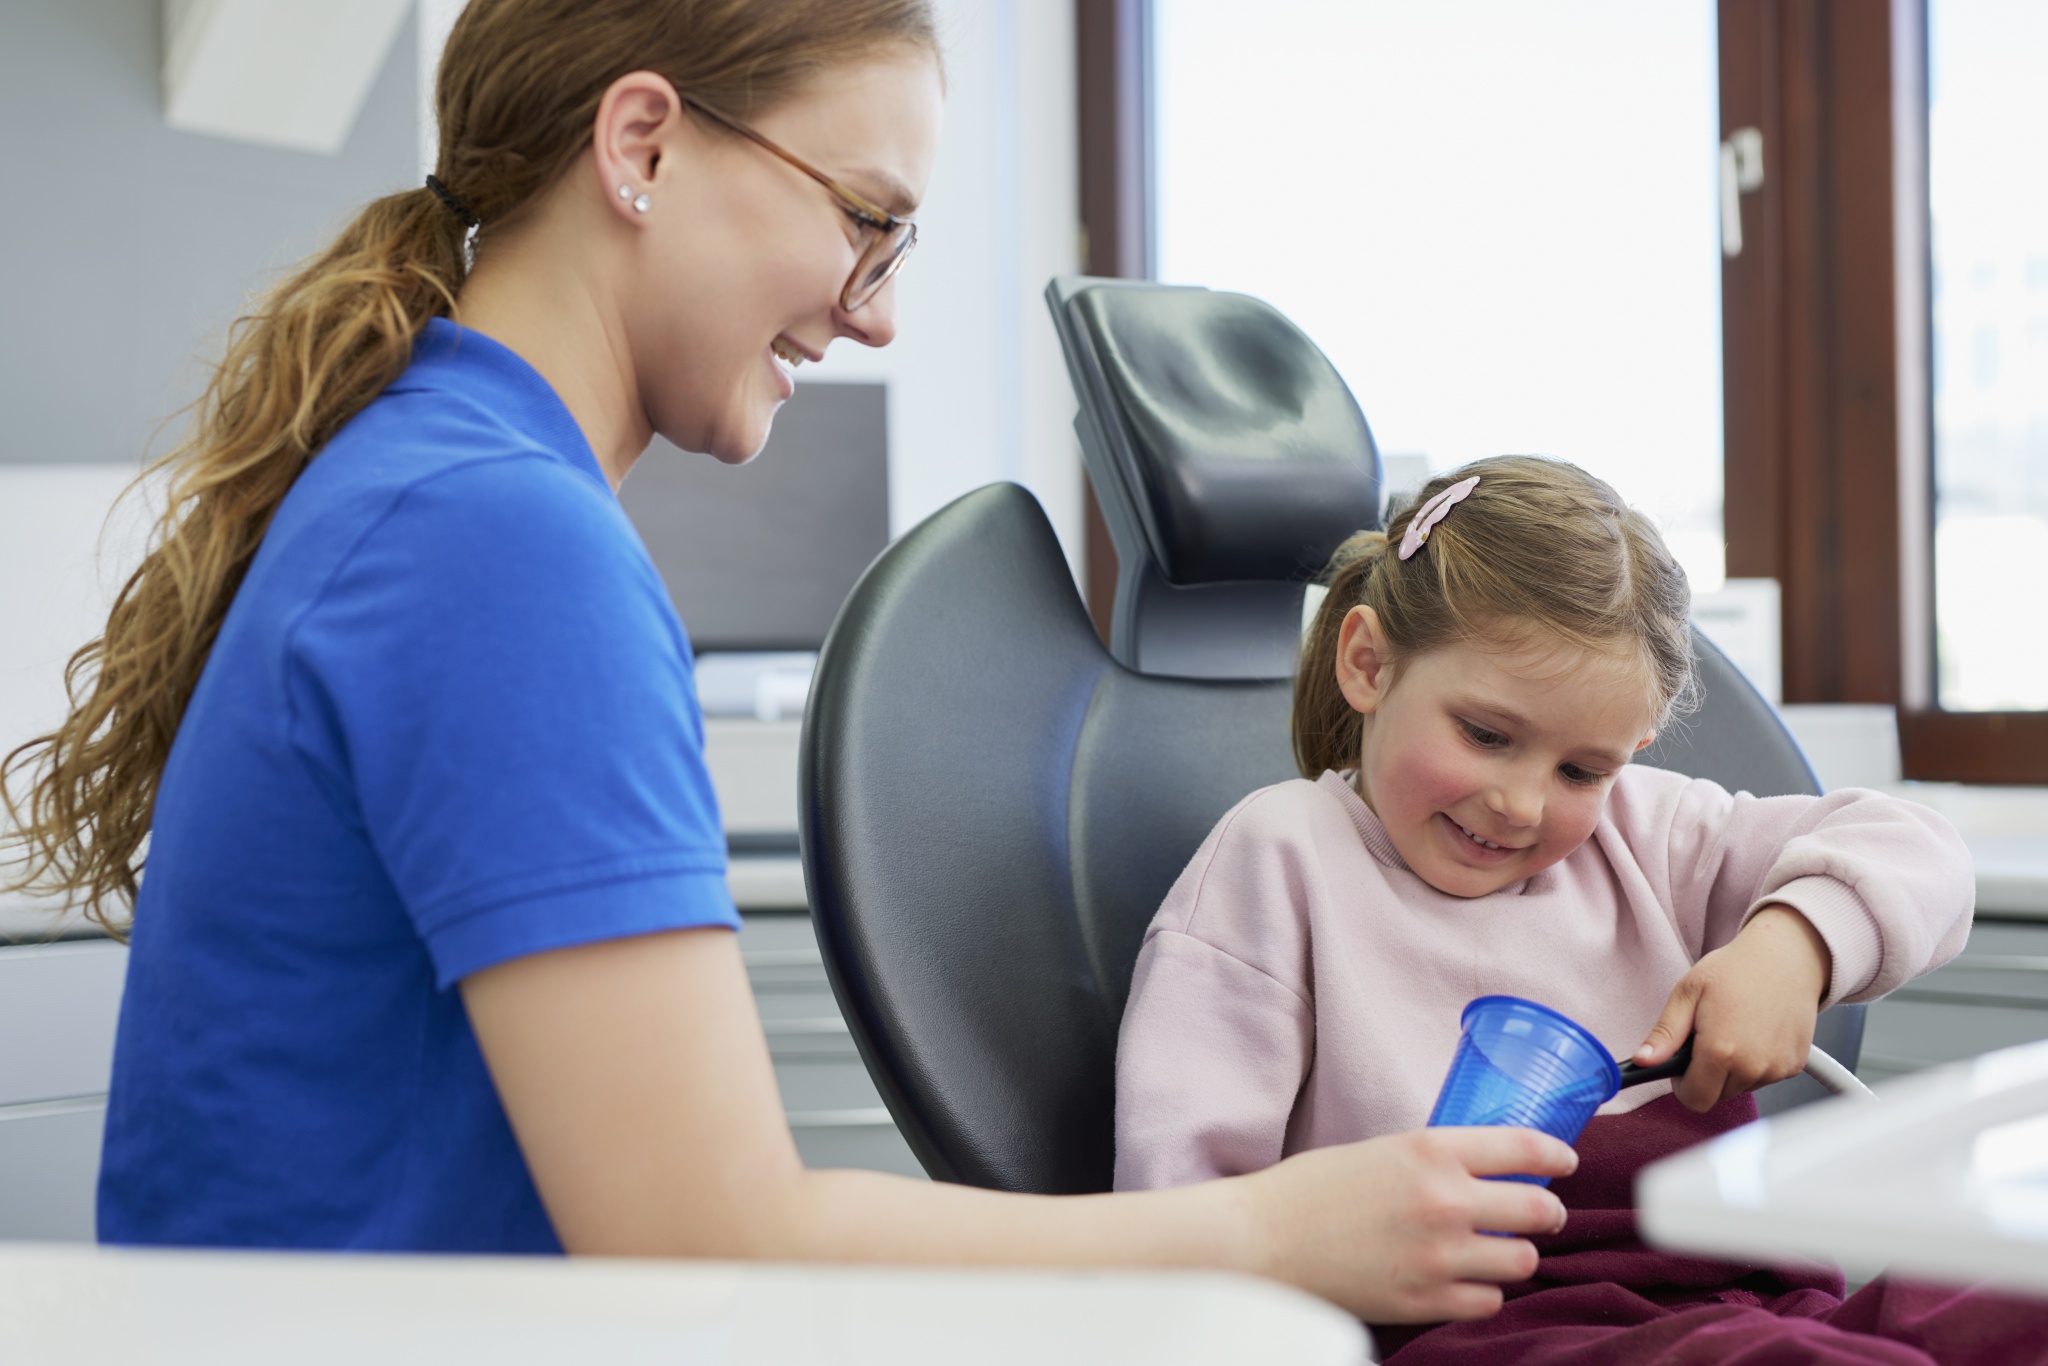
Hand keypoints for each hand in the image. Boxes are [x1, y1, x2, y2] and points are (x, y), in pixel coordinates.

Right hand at [1244, 1126, 1574, 1322]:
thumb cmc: (1313, 1190)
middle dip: (1546, 1213)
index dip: (1557, 1156)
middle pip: (1539, 1211)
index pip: (1526, 1149)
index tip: (1565, 1163)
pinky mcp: (1426, 1301)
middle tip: (1540, 1216)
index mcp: (1431, 1150)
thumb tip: (1491, 1172)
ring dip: (1512, 1256)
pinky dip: (1481, 1292)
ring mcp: (1439, 1256)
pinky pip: (1489, 1302)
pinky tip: (1461, 1281)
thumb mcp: (1381, 1151)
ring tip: (1492, 1252)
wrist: (1263, 1240)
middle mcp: (1445, 1200)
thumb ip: (1437, 1158)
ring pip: (1521, 1262)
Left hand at [1634, 904, 1831, 1111]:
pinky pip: (1763, 1079)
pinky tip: (1754, 1033)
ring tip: (1733, 1030)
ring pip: (1740, 1088)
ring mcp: (1777, 1069)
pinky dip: (1754, 1064)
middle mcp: (1753, 1067)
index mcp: (1721, 1051)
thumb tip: (1643, 1061)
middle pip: (1716, 1096)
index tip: (1681, 1063)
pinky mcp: (1794, 1066)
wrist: (1785, 956)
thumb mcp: (1688, 993)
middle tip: (1708, 1037)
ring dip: (1731, 1070)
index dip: (1682, 1084)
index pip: (1694, 1099)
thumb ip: (1664, 1034)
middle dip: (1705, 1075)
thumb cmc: (1736, 970)